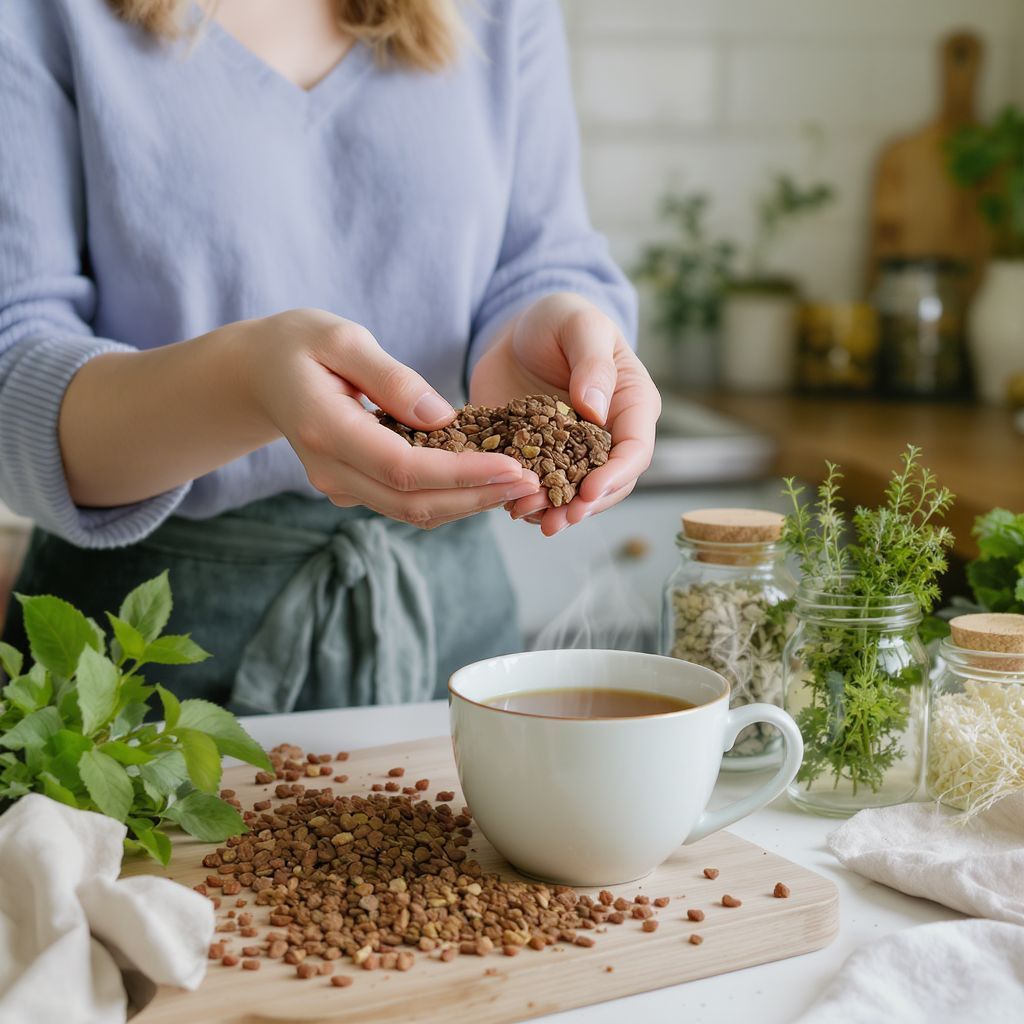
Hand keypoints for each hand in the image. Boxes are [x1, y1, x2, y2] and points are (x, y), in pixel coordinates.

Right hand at [241, 309, 540, 527]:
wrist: (258, 374)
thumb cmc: (298, 343)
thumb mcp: (339, 337)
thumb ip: (388, 376)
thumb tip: (441, 415)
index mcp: (325, 430)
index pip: (403, 469)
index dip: (463, 475)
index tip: (515, 466)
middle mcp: (331, 470)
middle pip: (414, 503)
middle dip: (479, 497)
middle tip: (536, 482)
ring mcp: (340, 486)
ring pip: (413, 512)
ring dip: (471, 503)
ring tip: (525, 485)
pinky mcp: (354, 487)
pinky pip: (407, 502)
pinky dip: (451, 497)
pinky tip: (490, 481)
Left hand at [470, 293, 659, 535]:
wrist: (521, 332)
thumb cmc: (561, 318)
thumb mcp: (579, 325)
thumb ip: (592, 362)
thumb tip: (596, 409)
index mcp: (632, 404)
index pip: (635, 450)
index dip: (616, 476)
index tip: (590, 491)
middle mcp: (609, 435)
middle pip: (608, 484)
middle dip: (582, 505)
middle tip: (556, 520)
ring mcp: (575, 452)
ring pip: (573, 493)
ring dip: (551, 510)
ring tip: (523, 513)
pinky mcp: (541, 458)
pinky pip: (540, 486)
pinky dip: (527, 499)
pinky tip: (506, 504)